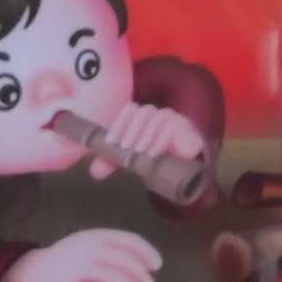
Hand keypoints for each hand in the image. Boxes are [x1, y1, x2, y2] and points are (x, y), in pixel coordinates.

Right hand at [0, 231, 162, 281]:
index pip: (128, 240)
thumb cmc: (63, 261)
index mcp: (92, 237)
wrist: (21, 271)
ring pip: (107, 278)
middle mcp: (82, 251)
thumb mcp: (87, 245)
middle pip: (121, 260)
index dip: (146, 252)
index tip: (156, 266)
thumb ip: (112, 251)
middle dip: (138, 275)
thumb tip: (145, 266)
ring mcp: (68, 272)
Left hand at [101, 98, 215, 201]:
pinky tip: (154, 153)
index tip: (112, 141)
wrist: (179, 162)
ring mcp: (173, 119)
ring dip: (146, 135)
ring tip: (139, 152)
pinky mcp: (186, 128)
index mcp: (140, 116)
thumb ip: (111, 162)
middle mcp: (156, 114)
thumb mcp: (127, 158)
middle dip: (132, 130)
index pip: (130, 109)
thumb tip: (95, 172)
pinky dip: (162, 140)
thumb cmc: (149, 154)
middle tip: (125, 147)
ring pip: (159, 117)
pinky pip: (174, 128)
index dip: (120, 123)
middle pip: (144, 111)